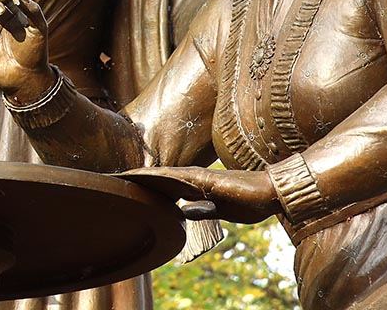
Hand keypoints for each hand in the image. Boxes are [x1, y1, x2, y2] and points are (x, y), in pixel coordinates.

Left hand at [119, 166, 280, 223]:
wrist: (271, 193)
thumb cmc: (249, 200)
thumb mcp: (219, 210)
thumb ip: (202, 210)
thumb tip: (183, 212)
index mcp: (196, 186)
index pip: (165, 184)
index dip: (145, 184)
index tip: (125, 186)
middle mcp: (195, 178)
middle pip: (160, 176)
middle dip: (138, 177)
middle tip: (115, 177)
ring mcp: (201, 177)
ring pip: (166, 174)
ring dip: (145, 175)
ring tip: (123, 175)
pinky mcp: (208, 180)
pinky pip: (182, 177)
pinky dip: (163, 176)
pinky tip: (149, 176)